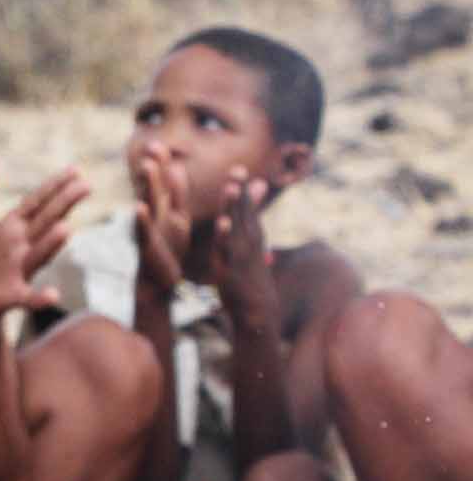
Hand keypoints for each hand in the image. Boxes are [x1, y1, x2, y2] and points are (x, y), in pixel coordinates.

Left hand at [0, 157, 87, 326]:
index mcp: (12, 227)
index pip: (36, 203)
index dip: (53, 186)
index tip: (76, 169)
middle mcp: (21, 246)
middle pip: (44, 222)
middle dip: (63, 204)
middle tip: (86, 186)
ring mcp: (19, 271)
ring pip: (39, 255)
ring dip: (52, 244)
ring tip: (66, 228)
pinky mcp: (11, 296)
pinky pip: (28, 298)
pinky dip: (41, 297)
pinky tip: (53, 295)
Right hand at [132, 141, 190, 294]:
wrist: (156, 284)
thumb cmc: (166, 250)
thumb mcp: (177, 219)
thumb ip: (177, 194)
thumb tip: (177, 166)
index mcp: (163, 208)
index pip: (161, 180)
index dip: (160, 162)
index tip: (158, 143)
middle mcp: (153, 216)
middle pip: (153, 186)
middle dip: (153, 166)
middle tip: (152, 145)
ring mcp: (149, 230)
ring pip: (148, 204)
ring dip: (147, 185)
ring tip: (146, 166)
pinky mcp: (147, 247)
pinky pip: (143, 231)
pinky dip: (141, 219)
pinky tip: (138, 207)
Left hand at [205, 167, 275, 324]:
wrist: (258, 311)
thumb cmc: (250, 274)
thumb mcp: (252, 244)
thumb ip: (251, 217)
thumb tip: (257, 191)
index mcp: (251, 236)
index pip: (247, 208)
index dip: (243, 189)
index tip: (239, 168)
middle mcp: (248, 242)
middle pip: (243, 213)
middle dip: (239, 191)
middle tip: (237, 169)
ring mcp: (241, 255)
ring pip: (237, 227)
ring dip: (235, 208)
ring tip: (232, 188)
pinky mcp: (232, 269)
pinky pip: (228, 250)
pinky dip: (226, 235)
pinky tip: (223, 222)